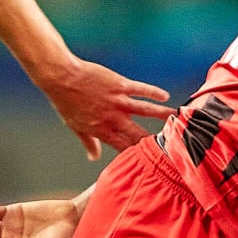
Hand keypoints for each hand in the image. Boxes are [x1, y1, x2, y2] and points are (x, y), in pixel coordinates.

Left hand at [37, 59, 171, 159]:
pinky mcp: (120, 84)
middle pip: (138, 133)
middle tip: (170, 144)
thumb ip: (88, 142)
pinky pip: (140, 90)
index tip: (150, 159)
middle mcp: (113, 119)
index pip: (124, 147)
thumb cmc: (66, 102)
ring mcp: (118, 101)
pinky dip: (154, 93)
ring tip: (176, 119)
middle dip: (154, 141)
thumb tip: (93, 157)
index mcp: (102, 131)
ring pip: (145, 110)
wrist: (61, 78)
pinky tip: (165, 97)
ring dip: (162, 115)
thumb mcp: (75, 126)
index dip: (138, 155)